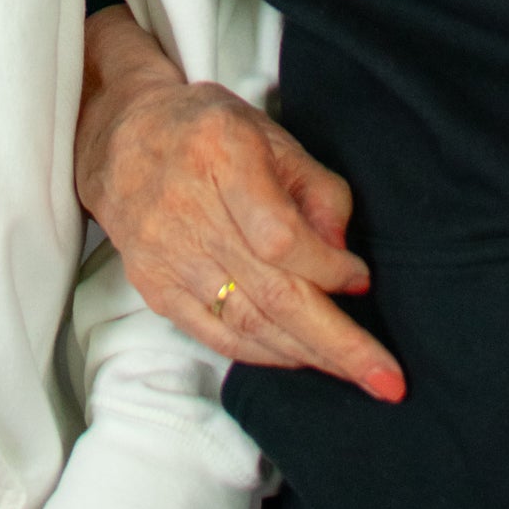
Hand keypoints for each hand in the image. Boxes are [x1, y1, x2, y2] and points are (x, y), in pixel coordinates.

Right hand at [76, 6, 405, 400]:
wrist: (121, 138)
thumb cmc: (206, 130)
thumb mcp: (270, 133)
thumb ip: (316, 187)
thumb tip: (343, 254)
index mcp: (221, 154)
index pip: (280, 236)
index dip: (327, 268)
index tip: (360, 276)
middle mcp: (188, 209)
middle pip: (270, 293)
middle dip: (336, 342)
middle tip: (386, 377)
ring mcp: (166, 254)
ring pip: (247, 322)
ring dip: (307, 353)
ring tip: (353, 371)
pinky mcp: (155, 287)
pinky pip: (217, 335)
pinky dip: (264, 352)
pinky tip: (299, 356)